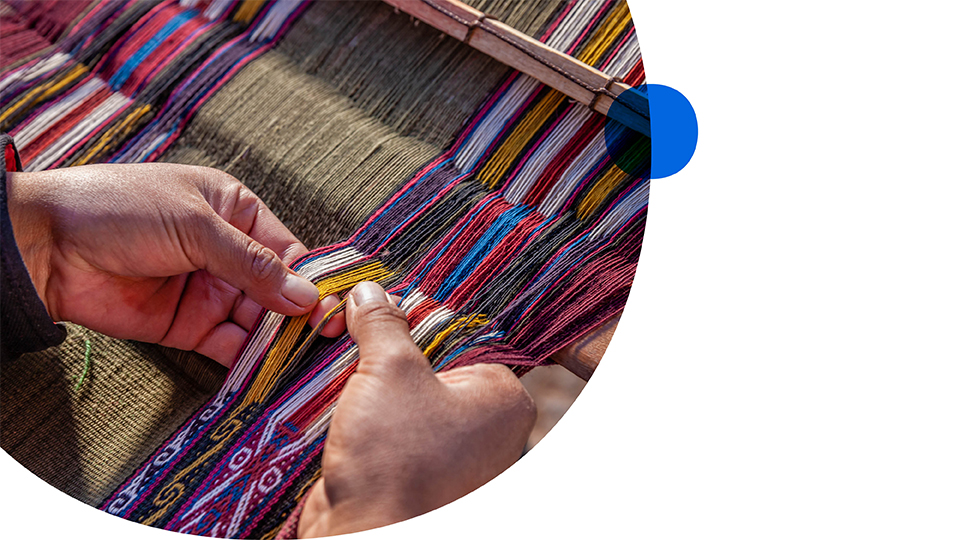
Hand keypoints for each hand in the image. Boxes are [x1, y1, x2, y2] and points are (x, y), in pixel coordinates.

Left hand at [5, 163, 344, 365]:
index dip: (313, 280)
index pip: (289, 251)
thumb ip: (252, 265)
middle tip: (325, 341)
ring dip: (279, 341)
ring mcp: (210, 291)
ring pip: (259, 321)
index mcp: (236, 211)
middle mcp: (229, 253)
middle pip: (280, 290)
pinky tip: (268, 372)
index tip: (335, 308)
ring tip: (303, 361)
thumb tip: (305, 295)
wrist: (45, 246)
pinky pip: (229, 346)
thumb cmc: (118, 209)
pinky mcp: (188, 326)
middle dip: (301, 316)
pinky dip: (249, 361)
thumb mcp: (195, 225)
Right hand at [298, 282, 535, 536]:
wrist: (365, 535)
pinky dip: (359, 407)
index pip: (464, 334)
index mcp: (501, 398)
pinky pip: (385, 423)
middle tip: (350, 320)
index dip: (418, 313)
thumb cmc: (397, 458)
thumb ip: (384, 325)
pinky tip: (331, 389)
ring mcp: (446, 451)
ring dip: (367, 375)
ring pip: (402, 392)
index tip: (383, 296)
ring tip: (335, 348)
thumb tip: (370, 292)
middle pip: (430, 362)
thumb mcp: (391, 371)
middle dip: (386, 345)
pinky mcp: (409, 469)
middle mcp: (483, 426)